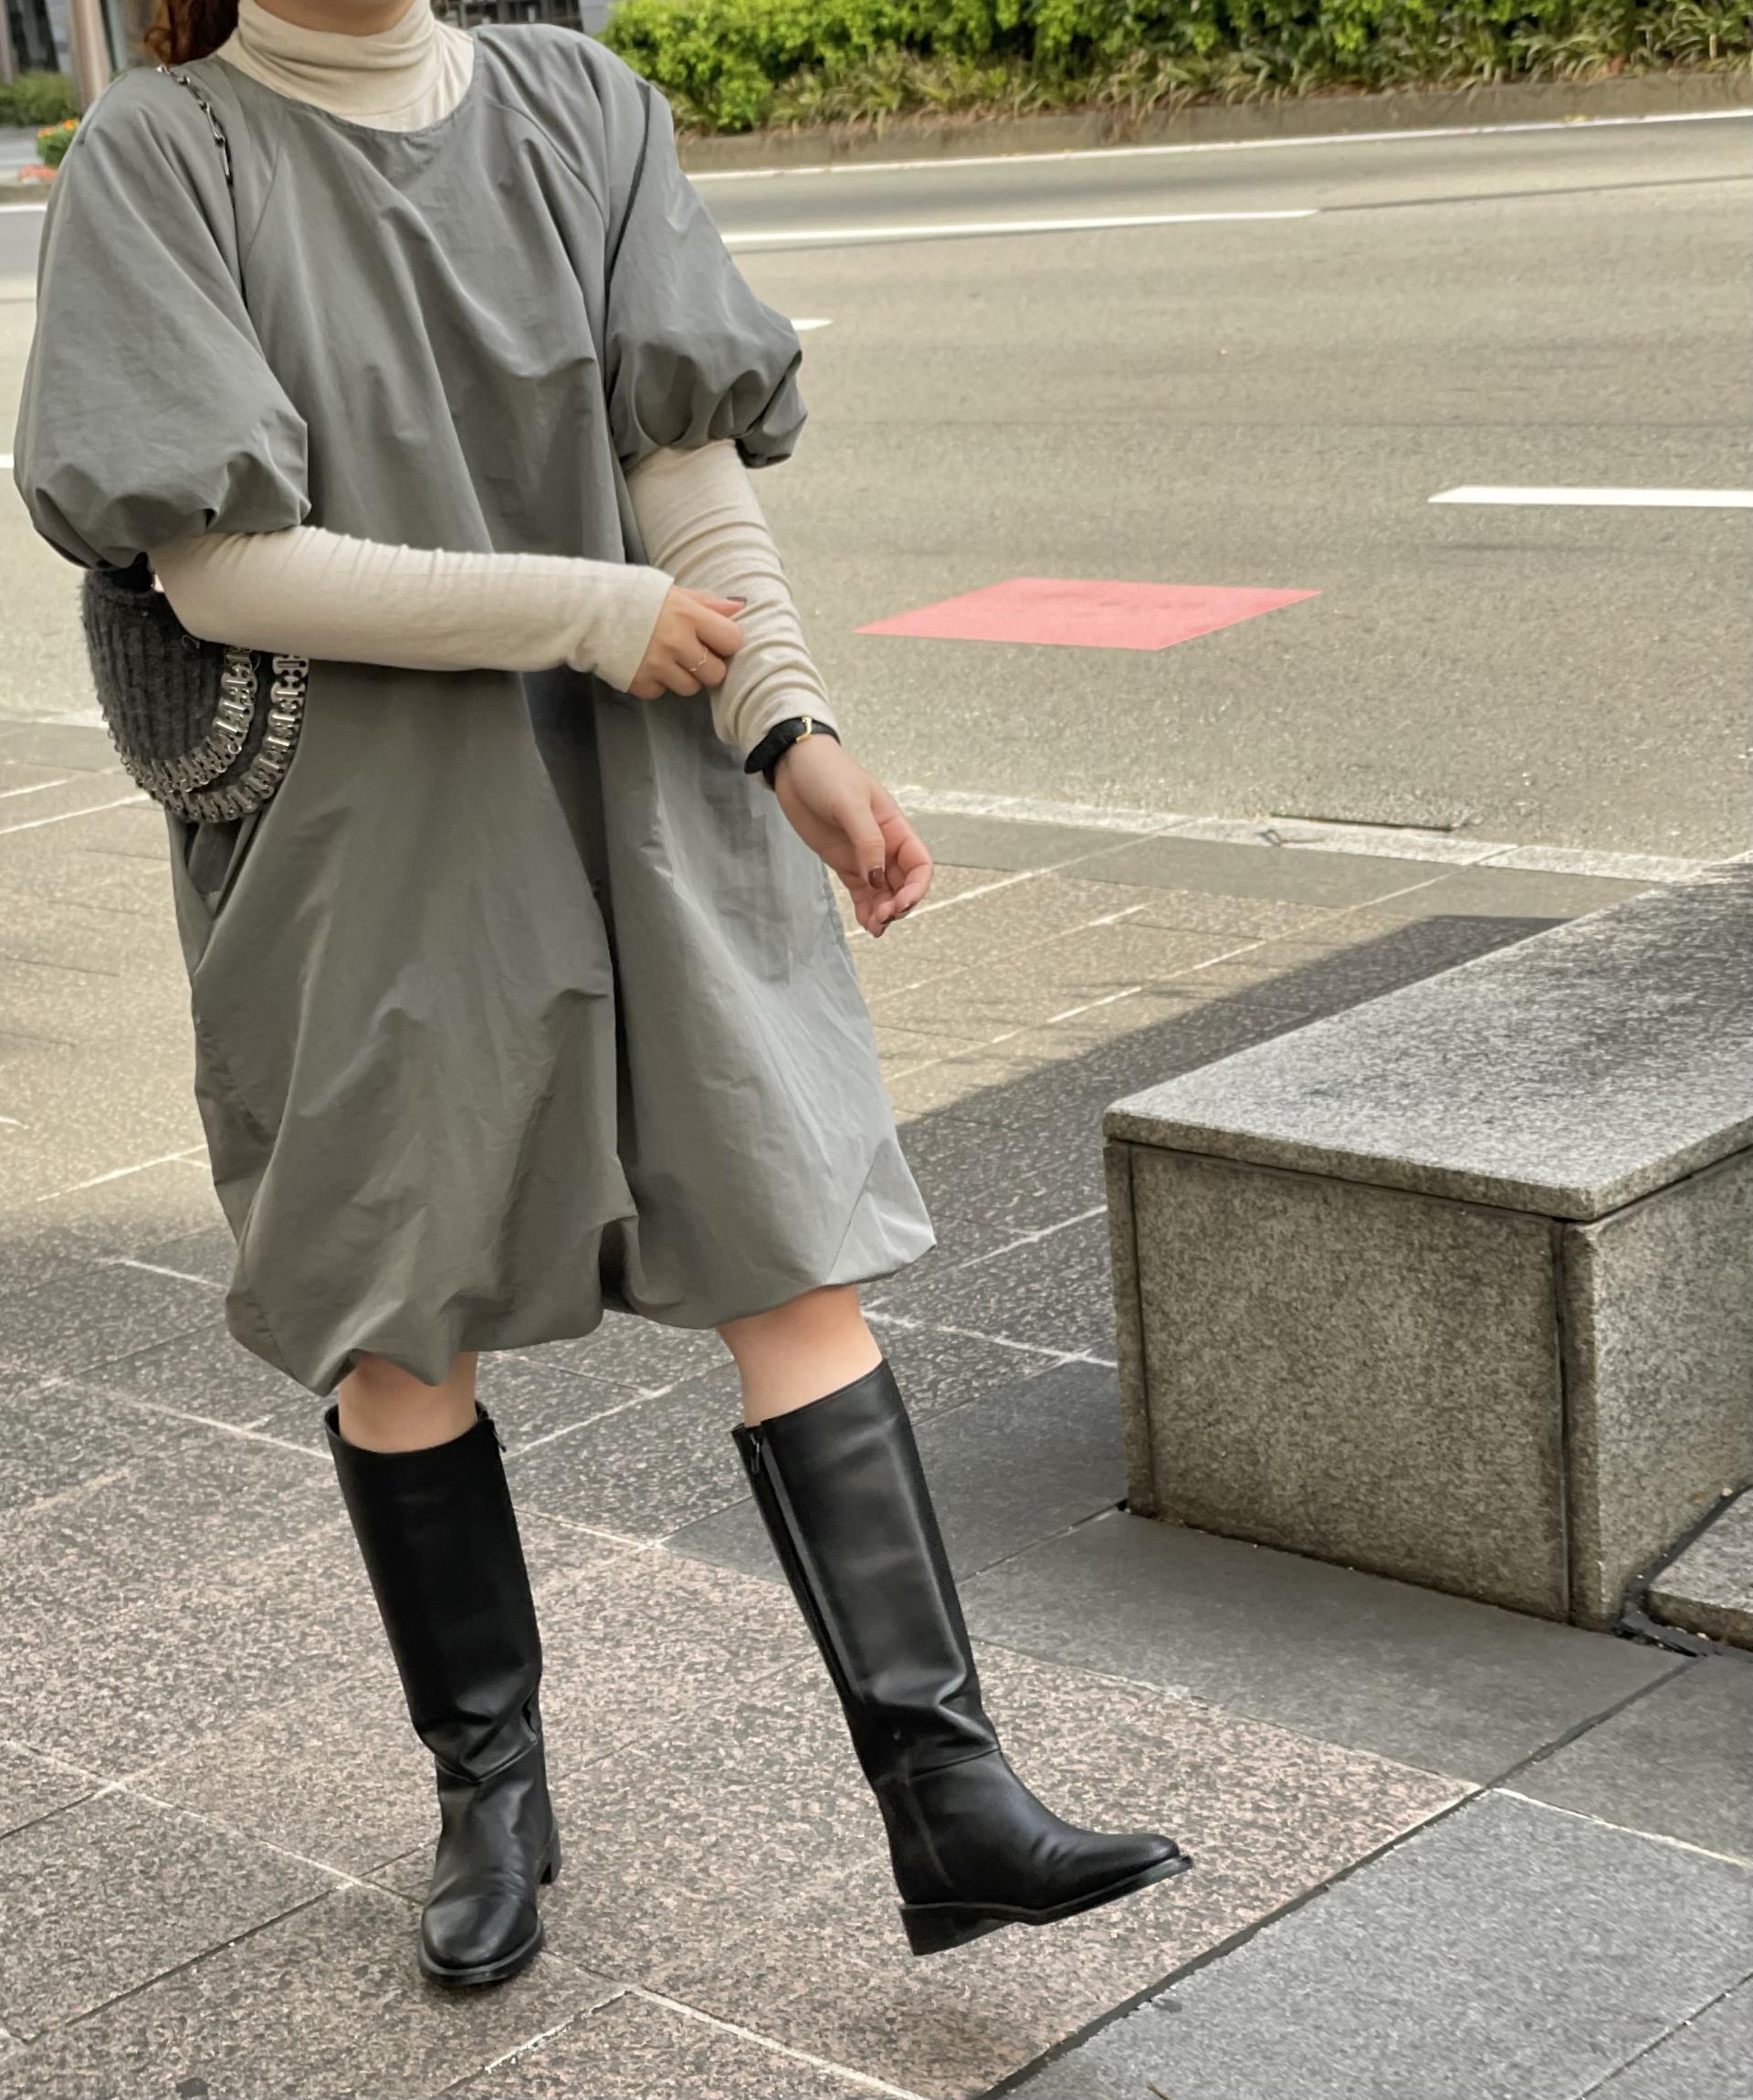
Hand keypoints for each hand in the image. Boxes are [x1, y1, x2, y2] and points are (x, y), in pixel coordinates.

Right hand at [626, 586, 744, 698]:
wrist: (586, 610)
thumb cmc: (634, 597)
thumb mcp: (672, 592)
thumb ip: (706, 602)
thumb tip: (739, 607)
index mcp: (688, 615)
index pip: (731, 640)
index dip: (726, 643)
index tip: (715, 641)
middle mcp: (676, 642)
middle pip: (716, 673)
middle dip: (707, 666)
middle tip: (691, 654)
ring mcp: (657, 666)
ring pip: (690, 688)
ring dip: (683, 677)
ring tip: (666, 659)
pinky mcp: (640, 683)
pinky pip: (661, 692)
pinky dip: (656, 683)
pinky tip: (645, 665)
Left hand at [771, 735, 932, 935]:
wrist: (795, 765)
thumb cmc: (827, 773)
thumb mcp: (850, 804)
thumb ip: (867, 841)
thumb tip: (878, 879)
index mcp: (895, 827)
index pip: (920, 864)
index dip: (917, 888)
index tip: (900, 903)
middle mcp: (884, 844)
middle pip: (904, 883)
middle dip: (899, 904)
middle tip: (882, 918)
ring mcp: (863, 855)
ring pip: (883, 892)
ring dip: (883, 912)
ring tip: (874, 927)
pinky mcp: (843, 862)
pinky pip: (862, 892)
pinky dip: (866, 909)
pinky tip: (866, 923)